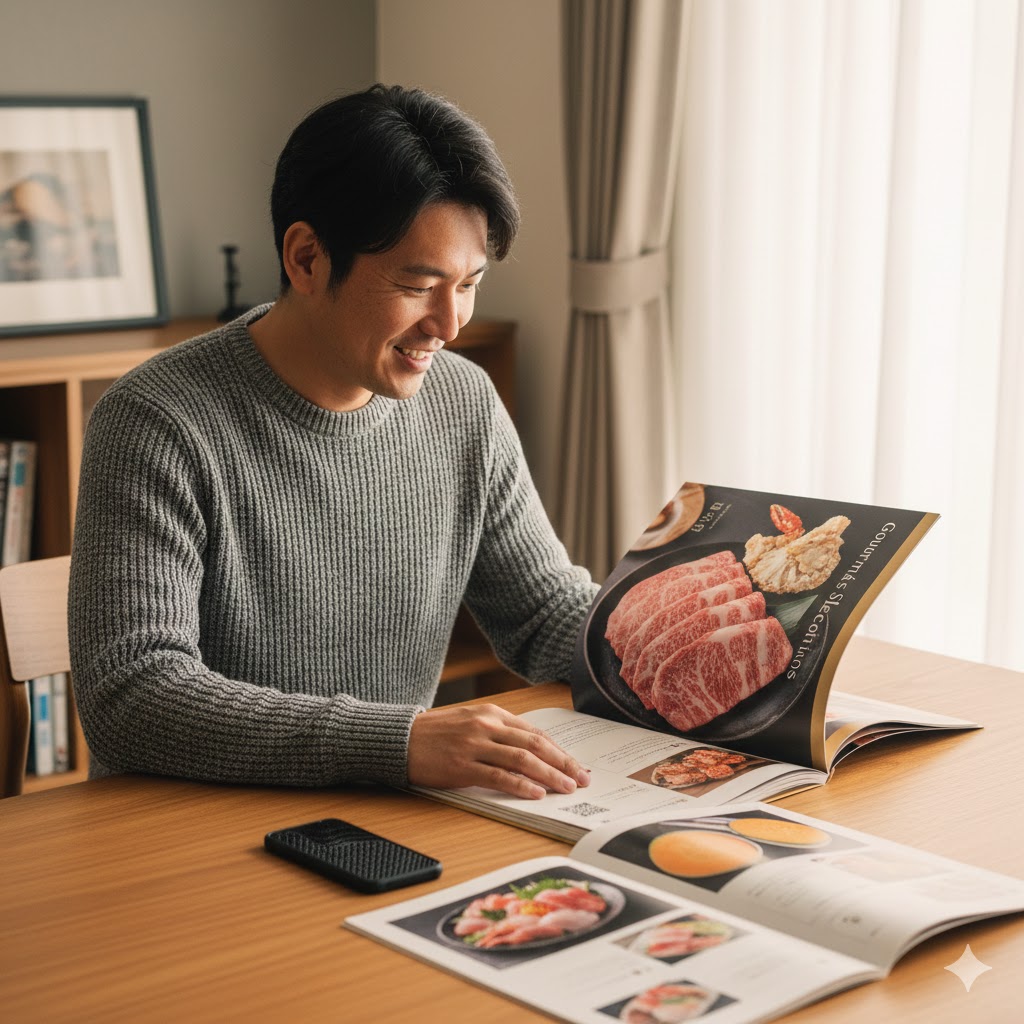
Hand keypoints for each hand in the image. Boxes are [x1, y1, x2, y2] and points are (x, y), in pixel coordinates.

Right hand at [407, 704, 590, 799]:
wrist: (399, 739)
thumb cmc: (435, 734)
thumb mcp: (470, 723)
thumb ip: (498, 733)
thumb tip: (531, 755)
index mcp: (491, 713)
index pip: (534, 732)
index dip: (559, 749)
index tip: (576, 764)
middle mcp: (486, 725)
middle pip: (535, 745)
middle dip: (563, 762)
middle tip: (581, 778)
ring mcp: (474, 745)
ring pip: (522, 760)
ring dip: (549, 775)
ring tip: (565, 788)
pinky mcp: (462, 765)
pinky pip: (498, 776)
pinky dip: (520, 785)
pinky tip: (535, 793)